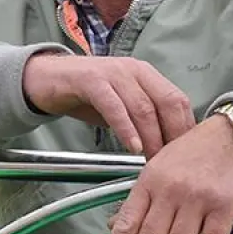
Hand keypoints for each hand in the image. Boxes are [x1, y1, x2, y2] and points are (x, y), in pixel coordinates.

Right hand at [21, 53, 193, 156]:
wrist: (45, 78)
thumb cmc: (87, 96)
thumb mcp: (122, 106)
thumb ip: (144, 119)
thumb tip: (169, 149)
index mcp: (147, 75)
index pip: (179, 101)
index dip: (186, 129)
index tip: (187, 156)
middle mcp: (135, 70)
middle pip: (167, 102)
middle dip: (173, 135)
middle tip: (172, 164)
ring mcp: (113, 73)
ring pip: (143, 106)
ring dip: (151, 137)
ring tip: (153, 162)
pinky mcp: (91, 80)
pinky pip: (114, 106)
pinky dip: (126, 128)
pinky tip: (133, 147)